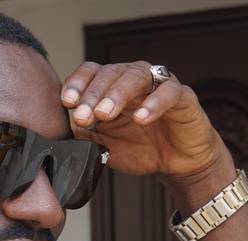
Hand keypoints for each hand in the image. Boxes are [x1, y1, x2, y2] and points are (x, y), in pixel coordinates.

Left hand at [61, 61, 230, 189]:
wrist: (175, 162)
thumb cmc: (139, 147)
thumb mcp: (104, 144)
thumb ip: (85, 133)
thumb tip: (64, 126)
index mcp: (111, 85)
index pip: (90, 72)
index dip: (77, 84)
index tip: (67, 103)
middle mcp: (132, 78)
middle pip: (109, 73)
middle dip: (93, 94)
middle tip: (83, 116)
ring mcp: (158, 84)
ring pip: (135, 76)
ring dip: (117, 94)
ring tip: (104, 114)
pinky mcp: (183, 96)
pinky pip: (168, 92)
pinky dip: (154, 103)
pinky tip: (140, 118)